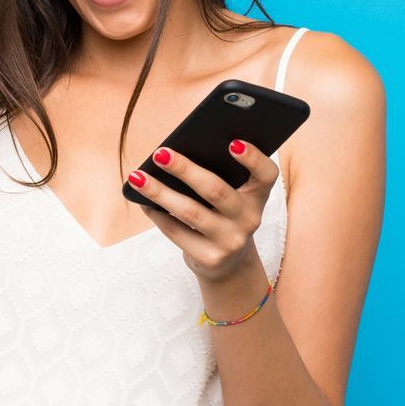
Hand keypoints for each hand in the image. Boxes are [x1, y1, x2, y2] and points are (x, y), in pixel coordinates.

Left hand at [127, 139, 277, 281]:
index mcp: (257, 196)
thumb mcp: (233, 196)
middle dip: (185, 169)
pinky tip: (143, 202)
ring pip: (190, 212)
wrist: (229, 263)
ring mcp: (231, 241)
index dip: (253, 158)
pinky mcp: (210, 258)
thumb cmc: (224, 215)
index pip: (266, 175)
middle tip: (160, 153)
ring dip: (160, 192)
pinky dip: (157, 215)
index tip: (232, 142)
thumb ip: (219, 175)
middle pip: (216, 190)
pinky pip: (177, 232)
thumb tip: (174, 154)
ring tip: (138, 177)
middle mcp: (250, 219)